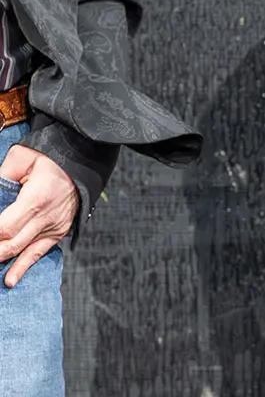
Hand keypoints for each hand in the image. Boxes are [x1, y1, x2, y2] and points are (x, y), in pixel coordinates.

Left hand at [0, 145, 78, 286]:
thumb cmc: (50, 158)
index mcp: (35, 199)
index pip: (3, 228)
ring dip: (1, 259)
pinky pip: (38, 253)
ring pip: (21, 251)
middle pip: (9, 245)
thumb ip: (2, 176)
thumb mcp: (21, 158)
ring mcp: (54, 227)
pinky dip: (22, 268)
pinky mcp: (58, 232)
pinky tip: (9, 281)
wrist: (82, 162)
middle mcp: (46, 218)